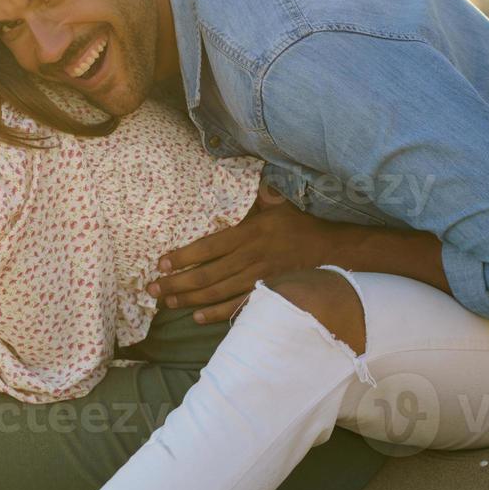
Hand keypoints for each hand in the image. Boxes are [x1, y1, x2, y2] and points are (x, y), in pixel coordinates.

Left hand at [149, 184, 342, 323]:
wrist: (336, 252)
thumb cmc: (303, 225)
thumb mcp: (279, 204)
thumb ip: (256, 195)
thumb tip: (239, 171)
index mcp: (249, 233)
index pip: (207, 247)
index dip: (182, 257)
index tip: (161, 264)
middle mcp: (250, 257)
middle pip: (206, 274)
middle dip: (176, 283)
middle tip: (153, 289)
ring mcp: (259, 279)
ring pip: (217, 292)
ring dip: (189, 300)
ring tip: (167, 302)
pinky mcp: (268, 295)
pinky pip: (238, 308)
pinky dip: (216, 314)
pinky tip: (197, 317)